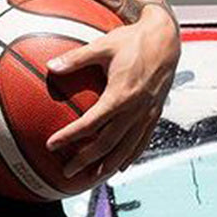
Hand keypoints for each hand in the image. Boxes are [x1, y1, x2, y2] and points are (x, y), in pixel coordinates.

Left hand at [45, 4, 179, 191]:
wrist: (166, 39)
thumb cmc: (132, 40)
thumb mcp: (102, 45)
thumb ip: (76, 58)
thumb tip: (50, 66)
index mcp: (121, 95)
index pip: (91, 123)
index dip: (70, 136)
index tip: (51, 145)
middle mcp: (136, 109)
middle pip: (107, 143)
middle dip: (86, 160)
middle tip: (67, 170)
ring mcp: (148, 114)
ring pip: (126, 148)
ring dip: (108, 164)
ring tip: (91, 177)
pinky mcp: (156, 114)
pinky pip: (142, 141)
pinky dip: (130, 156)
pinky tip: (120, 166)